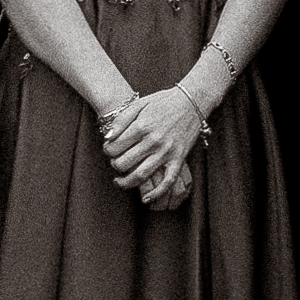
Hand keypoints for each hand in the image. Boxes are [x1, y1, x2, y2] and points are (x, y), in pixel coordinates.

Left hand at [98, 85, 210, 205]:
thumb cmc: (164, 102)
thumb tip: (108, 138)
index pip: (114, 147)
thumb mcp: (139, 104)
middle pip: (124, 163)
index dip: (107, 150)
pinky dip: (156, 193)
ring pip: (141, 175)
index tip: (110, 149)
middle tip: (115, 162)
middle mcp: (153, 141)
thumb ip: (121, 120)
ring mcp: (167, 152)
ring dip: (126, 183)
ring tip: (119, 181)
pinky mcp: (179, 158)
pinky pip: (168, 181)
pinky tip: (146, 198)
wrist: (192, 101)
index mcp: (142, 126)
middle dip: (114, 165)